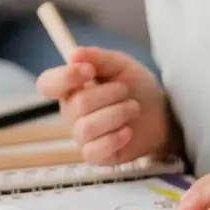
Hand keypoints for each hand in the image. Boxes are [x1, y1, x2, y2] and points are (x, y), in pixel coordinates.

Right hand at [36, 46, 169, 164]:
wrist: (161, 113)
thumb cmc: (136, 87)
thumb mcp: (120, 65)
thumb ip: (98, 58)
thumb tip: (74, 54)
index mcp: (72, 87)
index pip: (48, 84)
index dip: (64, 77)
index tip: (89, 70)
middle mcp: (71, 112)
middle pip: (77, 104)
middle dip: (110, 94)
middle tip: (126, 91)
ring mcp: (82, 135)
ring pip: (87, 127)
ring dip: (117, 114)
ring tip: (133, 108)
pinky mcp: (95, 155)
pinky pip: (93, 150)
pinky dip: (114, 138)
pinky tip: (128, 131)